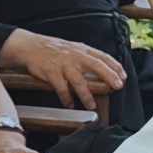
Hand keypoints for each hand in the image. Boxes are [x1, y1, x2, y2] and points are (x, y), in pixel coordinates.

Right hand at [2, 29, 125, 109]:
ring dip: (87, 95)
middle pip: (95, 65)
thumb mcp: (72, 48)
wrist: (30, 46)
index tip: (123, 76)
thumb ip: (86, 57)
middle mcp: (74, 56)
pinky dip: (67, 98)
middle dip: (108, 76)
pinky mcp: (51, 72)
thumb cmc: (53, 49)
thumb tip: (103, 69)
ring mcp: (63, 64)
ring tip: (92, 105)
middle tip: (117, 86)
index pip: (102, 56)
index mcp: (81, 50)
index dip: (115, 66)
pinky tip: (70, 104)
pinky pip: (61, 88)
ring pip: (78, 81)